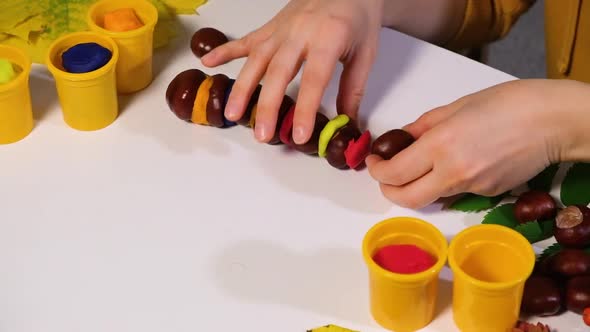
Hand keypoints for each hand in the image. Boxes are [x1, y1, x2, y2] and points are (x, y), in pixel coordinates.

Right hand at [201, 0, 382, 144]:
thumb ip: (353, 88)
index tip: (299, 135)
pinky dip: (225, 51)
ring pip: (257, 59)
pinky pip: (246, 40)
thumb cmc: (358, 18)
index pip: (314, 79)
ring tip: (231, 114)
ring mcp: (281, 29)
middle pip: (278, 72)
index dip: (306, 109)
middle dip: (268, 106)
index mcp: (328, 38)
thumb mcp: (365, 53)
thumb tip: (346, 122)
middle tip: (262, 134)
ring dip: (242, 87)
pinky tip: (207, 63)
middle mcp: (300, 32)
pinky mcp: (271, 26)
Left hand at [366, 79, 587, 208]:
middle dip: (388, 190)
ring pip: (431, 197)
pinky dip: (445, 182)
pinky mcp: (488, 194)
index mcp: (440, 145)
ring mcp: (472, 187)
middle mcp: (453, 173)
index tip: (374, 161)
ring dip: (416, 186)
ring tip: (420, 164)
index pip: (393, 173)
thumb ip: (422, 127)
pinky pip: (455, 193)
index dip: (376, 170)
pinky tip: (458, 162)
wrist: (554, 121)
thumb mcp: (455, 107)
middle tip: (386, 174)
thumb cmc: (508, 103)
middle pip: (406, 199)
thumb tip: (400, 139)